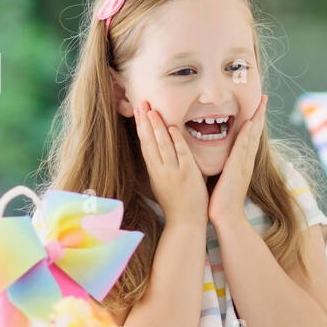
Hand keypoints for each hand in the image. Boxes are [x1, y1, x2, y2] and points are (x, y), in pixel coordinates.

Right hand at [134, 100, 207, 227]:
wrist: (186, 223)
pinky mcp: (188, 175)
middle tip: (141, 102)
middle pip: (150, 142)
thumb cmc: (176, 204)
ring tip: (152, 110)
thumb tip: (157, 150)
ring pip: (162, 146)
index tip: (138, 111)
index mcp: (155, 172)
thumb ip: (161, 167)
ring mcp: (174, 172)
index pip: (145, 145)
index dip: (141, 127)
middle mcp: (161, 171)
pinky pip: (181, 154)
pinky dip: (176, 141)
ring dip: (156, 127)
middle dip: (145, 122)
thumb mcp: (163, 183)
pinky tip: (172, 128)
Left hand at [209, 94, 266, 226]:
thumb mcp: (221, 177)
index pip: (248, 137)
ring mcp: (244, 163)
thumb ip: (221, 165)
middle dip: (259, 114)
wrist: (226, 216)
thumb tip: (214, 156)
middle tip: (263, 98)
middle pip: (255, 133)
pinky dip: (247, 134)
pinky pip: (243, 147)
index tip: (255, 107)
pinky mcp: (238, 168)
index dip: (253, 121)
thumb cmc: (220, 200)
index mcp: (241, 162)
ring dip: (257, 118)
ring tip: (261, 103)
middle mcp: (246, 160)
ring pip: (252, 136)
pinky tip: (250, 122)